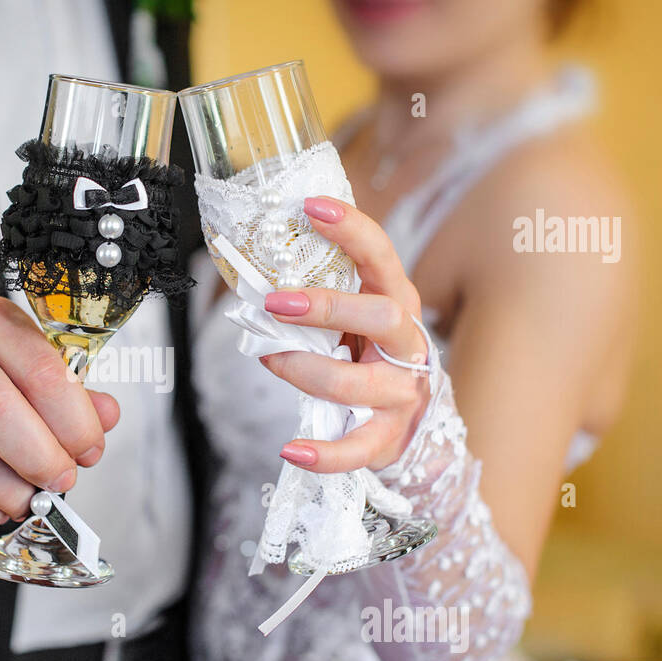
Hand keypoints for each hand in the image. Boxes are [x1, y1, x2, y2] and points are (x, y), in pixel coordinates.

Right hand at [0, 295, 118, 528]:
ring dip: (11, 489)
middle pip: (0, 412)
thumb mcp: (5, 347)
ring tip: (30, 497)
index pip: (42, 372)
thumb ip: (59, 381)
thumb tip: (106, 415)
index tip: (89, 449)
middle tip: (62, 480)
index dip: (76, 421)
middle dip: (44, 458)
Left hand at [258, 195, 430, 472]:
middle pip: (382, 316)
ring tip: (270, 360)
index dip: (351, 228)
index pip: (381, 256)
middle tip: (273, 302)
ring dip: (305, 370)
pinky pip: (356, 449)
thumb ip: (319, 298)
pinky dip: (323, 454)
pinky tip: (290, 450)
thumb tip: (253, 272)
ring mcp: (403, 393)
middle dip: (325, 307)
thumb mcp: (352, 321)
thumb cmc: (366, 358)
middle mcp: (408, 345)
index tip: (311, 206)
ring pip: (357, 383)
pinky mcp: (389, 437)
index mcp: (396, 302)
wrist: (409, 426)